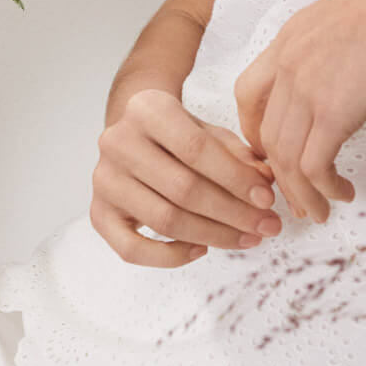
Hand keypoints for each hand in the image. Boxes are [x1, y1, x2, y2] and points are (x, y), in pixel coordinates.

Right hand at [91, 87, 283, 266]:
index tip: (267, 199)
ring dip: (212, 235)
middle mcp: (118, 142)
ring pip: (163, 220)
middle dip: (232, 213)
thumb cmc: (177, 131)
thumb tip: (264, 183)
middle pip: (182, 189)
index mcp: (147, 109)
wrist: (134, 131)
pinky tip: (202, 249)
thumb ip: (236, 153)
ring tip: (246, 238)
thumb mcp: (208, 128)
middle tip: (265, 226)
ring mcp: (104, 180)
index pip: (197, 149)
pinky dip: (170, 256)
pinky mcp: (98, 213)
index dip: (236, 178)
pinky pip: (132, 249)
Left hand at [233, 0, 365, 226]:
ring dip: (301, 192)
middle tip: (293, 193)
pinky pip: (313, 168)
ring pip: (285, 159)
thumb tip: (349, 62)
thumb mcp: (348, 13)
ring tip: (318, 209)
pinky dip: (323, 189)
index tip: (270, 150)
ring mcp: (306, 92)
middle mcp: (288, 66)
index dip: (255, 128)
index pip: (250, 93)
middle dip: (276, 172)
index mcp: (289, 38)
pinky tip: (341, 194)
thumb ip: (334, 41)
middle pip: (266, 134)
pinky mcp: (332, 116)